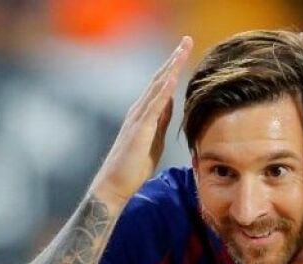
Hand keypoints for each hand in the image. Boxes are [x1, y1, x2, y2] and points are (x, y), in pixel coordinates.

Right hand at [90, 36, 193, 206]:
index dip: (174, 67)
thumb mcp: (154, 139)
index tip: (185, 51)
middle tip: (187, 40)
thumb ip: (161, 121)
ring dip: (170, 68)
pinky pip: (153, 107)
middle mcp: (139, 110)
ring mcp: (138, 118)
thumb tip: (171, 104)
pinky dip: (162, 91)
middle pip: (159, 79)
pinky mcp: (139, 130)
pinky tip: (172, 78)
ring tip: (182, 50)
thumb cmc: (133, 166)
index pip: (162, 85)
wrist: (115, 185)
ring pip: (156, 87)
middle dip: (173, 59)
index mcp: (145, 113)